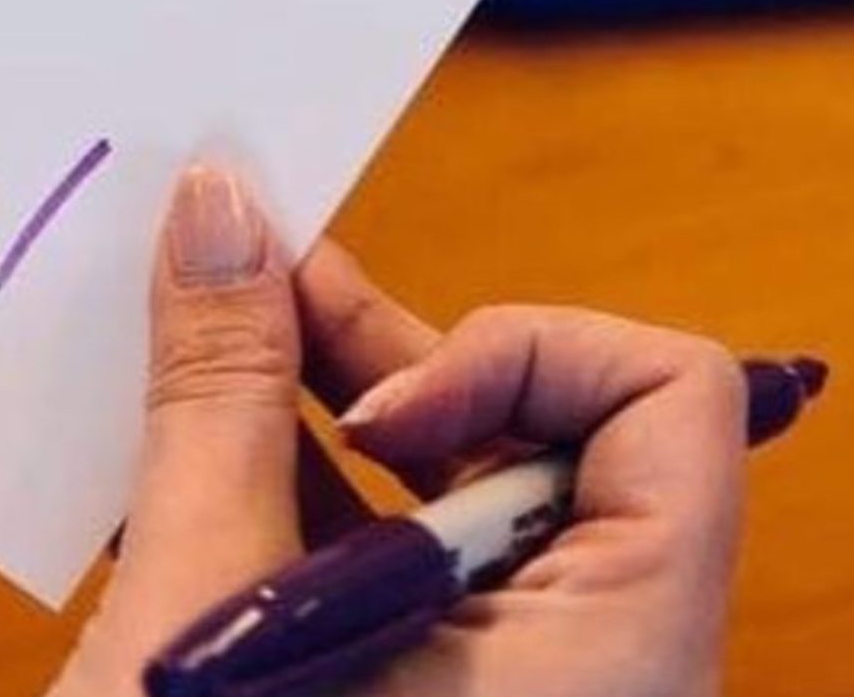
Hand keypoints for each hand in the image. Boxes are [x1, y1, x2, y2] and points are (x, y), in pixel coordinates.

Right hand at [50, 169, 749, 696]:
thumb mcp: (206, 603)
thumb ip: (218, 392)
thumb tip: (220, 205)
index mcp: (615, 651)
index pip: (669, 397)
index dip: (520, 352)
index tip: (374, 409)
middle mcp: (597, 666)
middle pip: (545, 427)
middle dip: (380, 348)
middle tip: (243, 287)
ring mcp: (513, 694)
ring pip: (454, 495)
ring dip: (316, 412)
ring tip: (191, 357)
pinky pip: (403, 564)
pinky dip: (301, 499)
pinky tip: (184, 467)